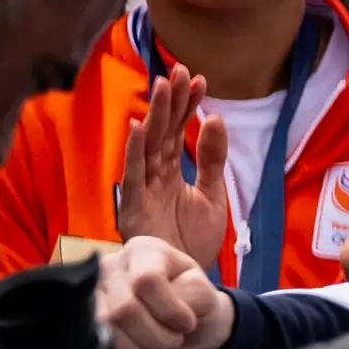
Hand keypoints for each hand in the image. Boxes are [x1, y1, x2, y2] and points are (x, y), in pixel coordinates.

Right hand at [92, 233, 229, 348]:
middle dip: (158, 335)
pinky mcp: (85, 321)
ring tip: (159, 344)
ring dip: (144, 347)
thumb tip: (163, 313)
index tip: (188, 322)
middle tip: (174, 338)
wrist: (189, 330)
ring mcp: (92, 293)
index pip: (146, 280)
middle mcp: (110, 266)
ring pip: (108, 328)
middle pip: (125, 308)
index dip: (170, 310)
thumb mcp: (206, 294)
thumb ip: (190, 296)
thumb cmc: (196, 305)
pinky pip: (100, 345)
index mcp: (144, 250)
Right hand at [113, 68, 233, 269]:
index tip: (199, 80)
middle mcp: (153, 175)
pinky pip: (133, 175)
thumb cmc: (193, 240)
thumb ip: (212, 159)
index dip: (187, 106)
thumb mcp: (213, 195)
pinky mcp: (133, 207)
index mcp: (170, 172)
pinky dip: (135, 150)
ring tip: (162, 85)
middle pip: (162, 131)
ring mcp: (142, 189)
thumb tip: (216, 118)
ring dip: (155, 115)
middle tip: (179, 70)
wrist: (187, 279)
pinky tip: (140, 126)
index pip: (178, 131)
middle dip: (171, 101)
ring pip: (148, 145)